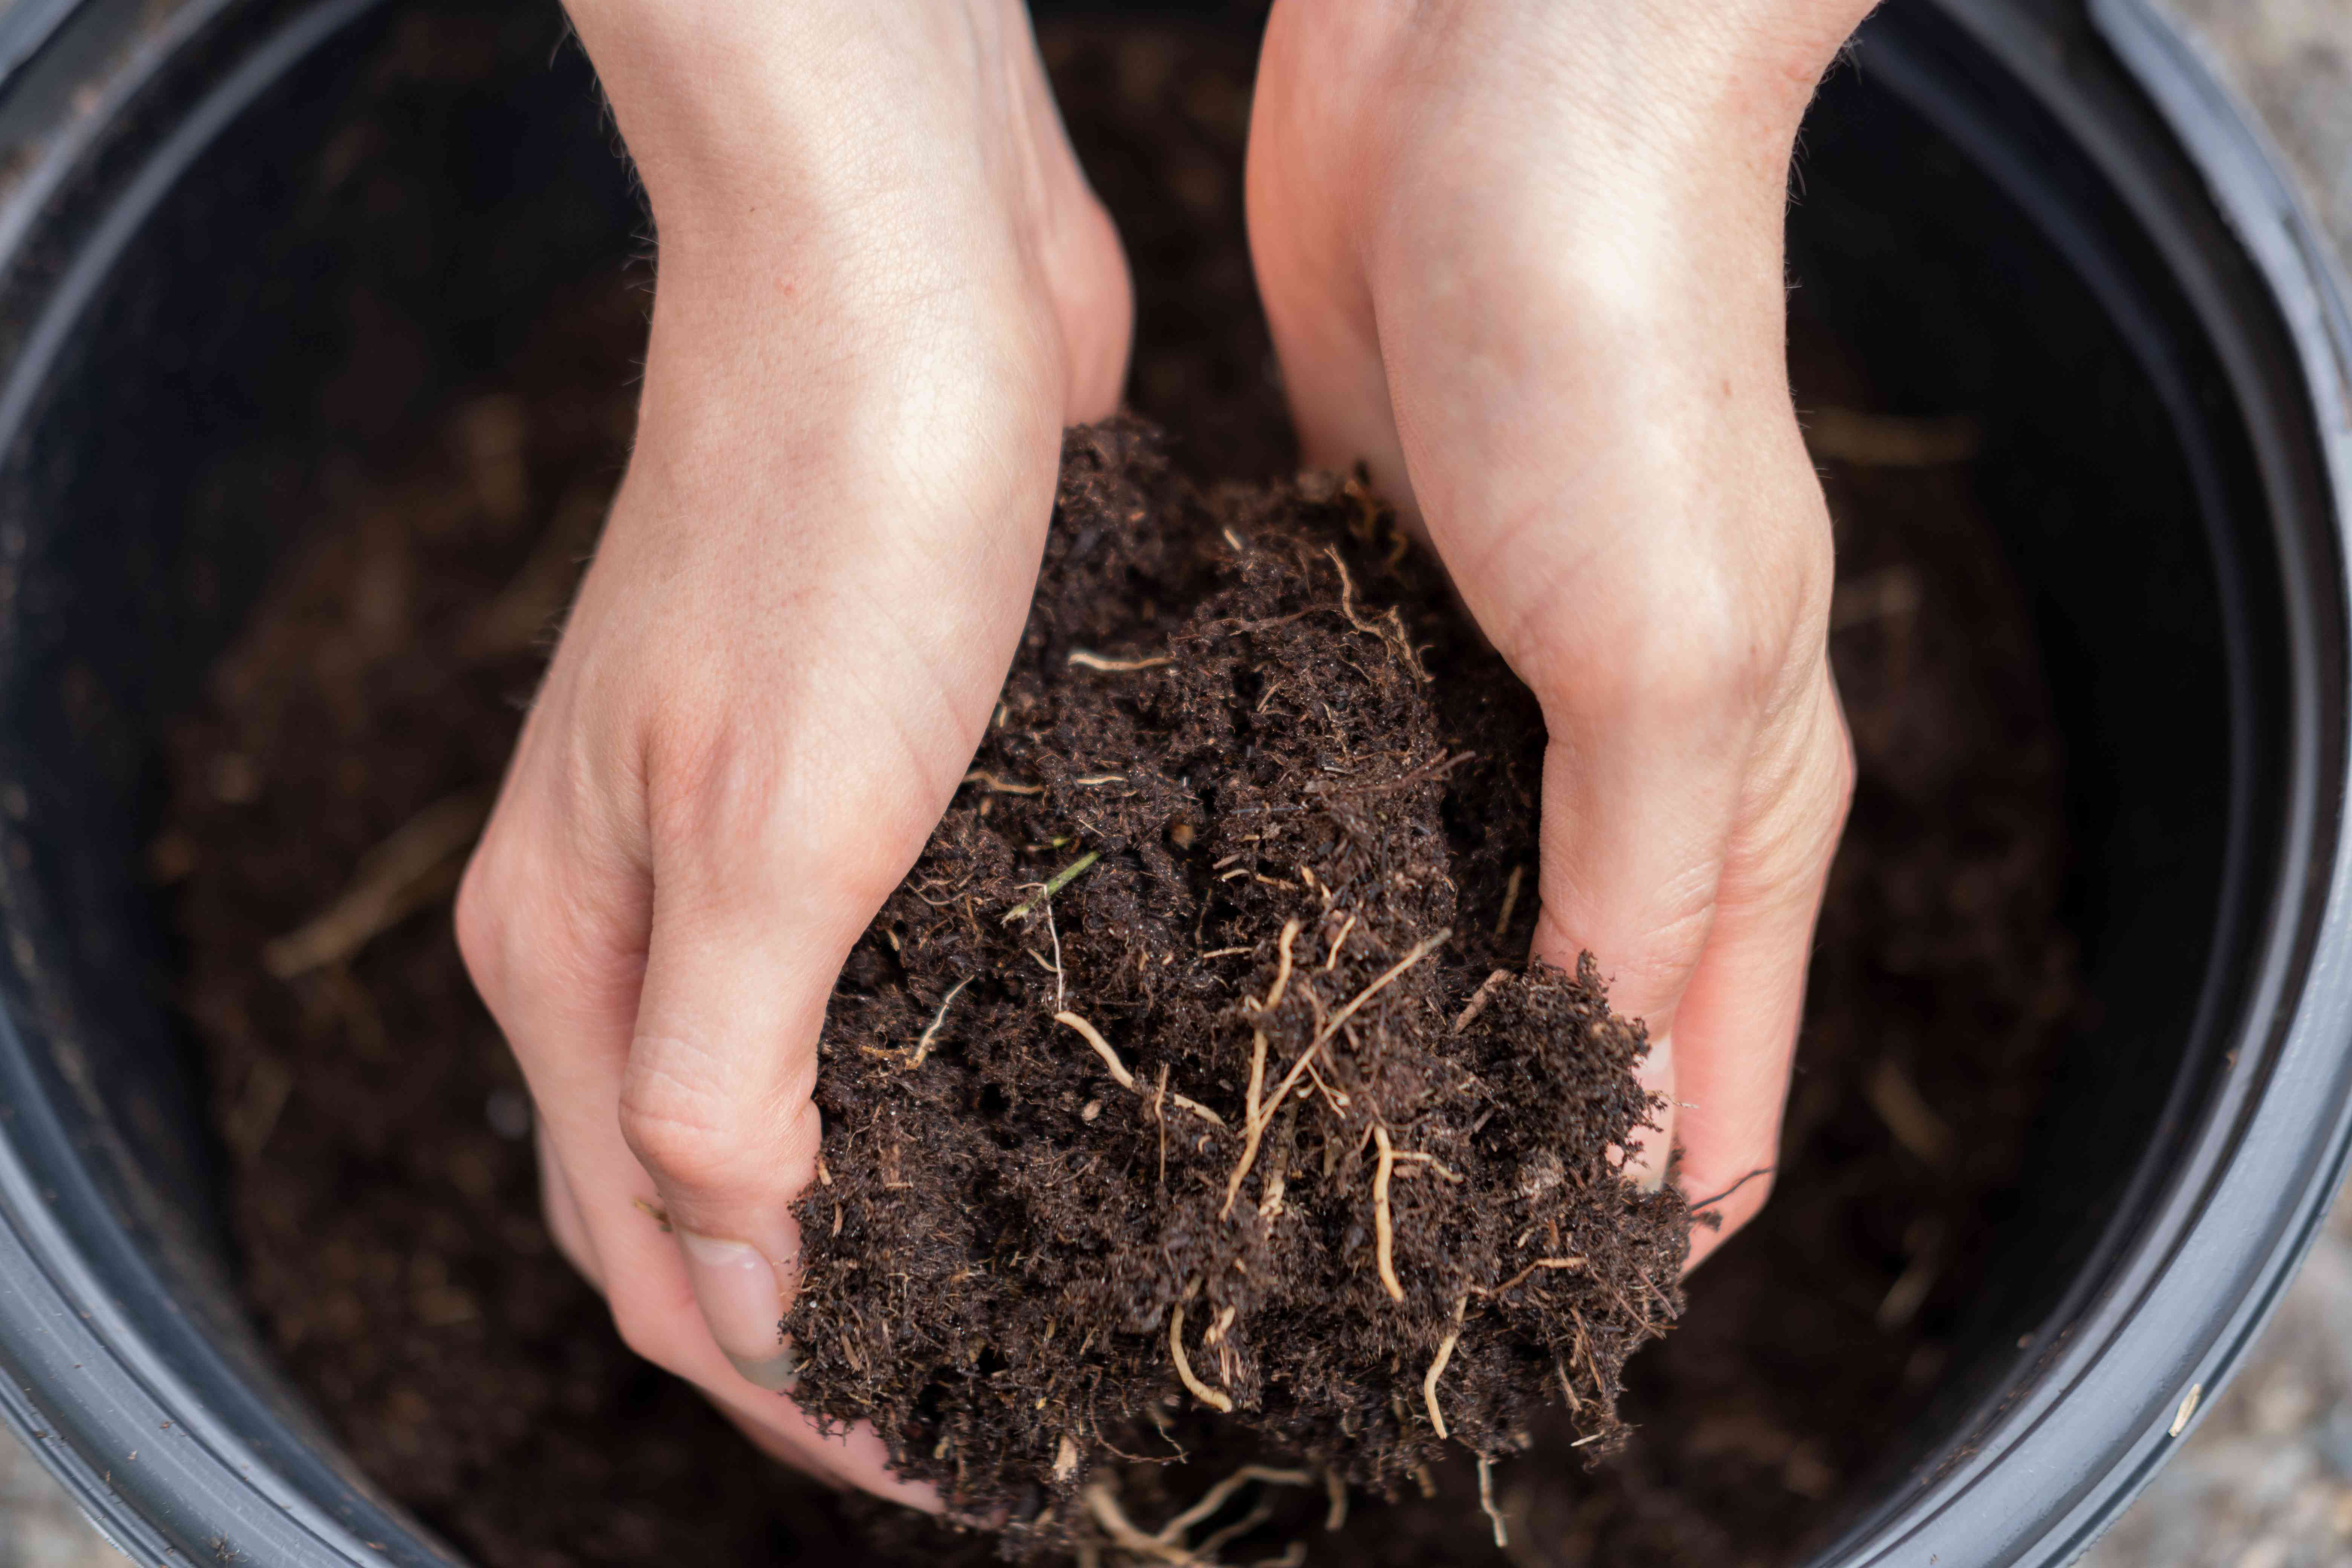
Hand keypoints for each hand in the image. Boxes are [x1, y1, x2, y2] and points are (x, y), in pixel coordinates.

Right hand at [455, 0, 1127, 1500]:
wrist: (904, 284)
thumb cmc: (833, 532)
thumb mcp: (767, 835)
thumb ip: (716, 1078)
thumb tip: (735, 1280)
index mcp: (579, 951)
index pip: (663, 1264)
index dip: (807, 1396)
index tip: (965, 1469)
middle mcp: (637, 915)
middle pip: (709, 1202)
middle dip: (841, 1330)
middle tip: (1011, 1409)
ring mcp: (743, 844)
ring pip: (801, 1097)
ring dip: (897, 1211)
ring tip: (1043, 1295)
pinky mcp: (857, 778)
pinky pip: (884, 983)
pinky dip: (945, 1078)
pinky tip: (1050, 1109)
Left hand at [1247, 0, 1868, 1268]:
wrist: (1505, 94)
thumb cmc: (1623, 349)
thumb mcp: (1663, 646)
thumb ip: (1642, 882)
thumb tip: (1622, 1108)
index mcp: (1728, 795)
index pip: (1702, 1080)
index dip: (1620, 1213)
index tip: (1508, 1323)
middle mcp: (1611, 760)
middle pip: (1557, 1017)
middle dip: (1468, 1135)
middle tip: (1323, 1250)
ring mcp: (1482, 680)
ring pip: (1431, 907)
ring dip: (1359, 1008)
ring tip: (1227, 1120)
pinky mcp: (1364, 598)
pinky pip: (1330, 781)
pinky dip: (1282, 862)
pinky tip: (1195, 926)